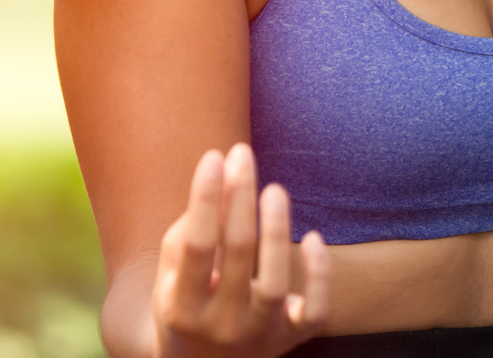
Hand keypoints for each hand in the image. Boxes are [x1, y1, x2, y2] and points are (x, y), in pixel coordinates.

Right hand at [153, 143, 330, 357]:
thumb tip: (223, 172)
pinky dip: (319, 275)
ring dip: (277, 230)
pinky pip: (316, 311)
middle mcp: (220, 326)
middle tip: (243, 153)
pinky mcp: (291, 339)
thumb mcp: (174, 271)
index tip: (214, 156)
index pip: (195, 245)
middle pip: (236, 253)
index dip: (205, 198)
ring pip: (274, 282)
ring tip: (274, 189)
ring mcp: (258, 336)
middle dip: (239, 197)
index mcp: (181, 307)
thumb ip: (192, 227)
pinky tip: (315, 237)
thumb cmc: (188, 299)